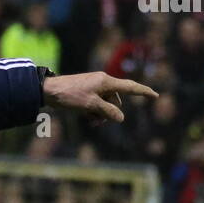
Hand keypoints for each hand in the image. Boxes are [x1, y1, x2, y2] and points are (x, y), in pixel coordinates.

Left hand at [43, 72, 158, 123]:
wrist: (48, 91)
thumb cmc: (70, 95)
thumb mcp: (91, 105)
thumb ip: (108, 111)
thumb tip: (121, 117)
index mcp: (106, 82)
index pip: (130, 87)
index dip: (143, 92)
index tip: (155, 96)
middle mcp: (102, 83)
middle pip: (116, 101)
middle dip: (110, 113)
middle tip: (97, 121)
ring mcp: (94, 88)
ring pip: (106, 105)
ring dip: (101, 115)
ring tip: (90, 120)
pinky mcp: (86, 93)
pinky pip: (96, 105)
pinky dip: (94, 112)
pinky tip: (85, 117)